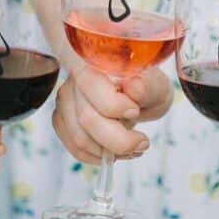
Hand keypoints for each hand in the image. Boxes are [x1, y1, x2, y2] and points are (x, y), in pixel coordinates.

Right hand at [51, 64, 172, 163]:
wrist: (138, 97)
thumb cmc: (147, 88)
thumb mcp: (155, 85)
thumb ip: (147, 87)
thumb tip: (134, 88)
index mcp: (94, 62)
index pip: (90, 83)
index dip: (113, 105)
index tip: (135, 112)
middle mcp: (73, 79)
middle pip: (87, 119)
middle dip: (119, 140)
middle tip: (141, 143)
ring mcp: (65, 101)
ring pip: (80, 139)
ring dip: (110, 152)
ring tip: (132, 149)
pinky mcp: (62, 120)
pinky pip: (75, 148)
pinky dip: (98, 157)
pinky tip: (115, 152)